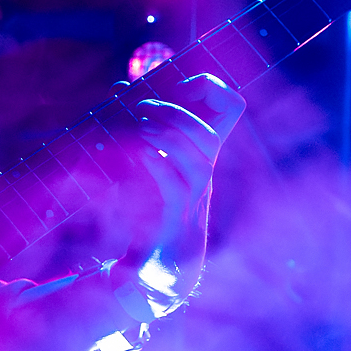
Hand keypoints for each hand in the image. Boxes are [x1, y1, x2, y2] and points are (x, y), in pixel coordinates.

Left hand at [115, 73, 245, 313]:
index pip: (231, 110)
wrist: (155, 264)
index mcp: (201, 153)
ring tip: (141, 126)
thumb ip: (136, 124)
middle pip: (211, 134)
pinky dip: (158, 165)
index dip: (214, 89)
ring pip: (200, 160)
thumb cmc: (151, 207)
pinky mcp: (174, 218)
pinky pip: (174, 189)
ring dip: (170, 136)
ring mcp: (193, 197)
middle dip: (179, 113)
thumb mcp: (145, 159)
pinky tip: (141, 153)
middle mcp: (203, 173)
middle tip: (144, 107)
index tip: (183, 85)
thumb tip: (118, 87)